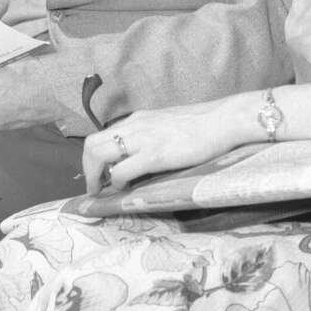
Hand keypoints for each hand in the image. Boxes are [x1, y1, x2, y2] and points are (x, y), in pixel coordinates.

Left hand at [82, 97, 250, 195]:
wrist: (222, 120)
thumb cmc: (201, 124)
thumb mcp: (166, 124)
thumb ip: (150, 135)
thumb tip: (141, 154)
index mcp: (138, 119)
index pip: (102, 135)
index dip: (94, 158)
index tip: (99, 174)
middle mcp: (135, 126)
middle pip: (91, 144)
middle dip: (87, 169)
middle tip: (95, 186)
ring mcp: (143, 139)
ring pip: (99, 155)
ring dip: (95, 177)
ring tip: (102, 191)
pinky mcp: (155, 154)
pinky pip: (122, 170)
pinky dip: (117, 182)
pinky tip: (125, 189)